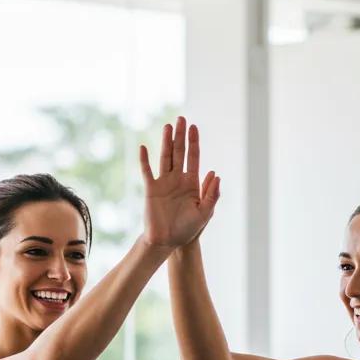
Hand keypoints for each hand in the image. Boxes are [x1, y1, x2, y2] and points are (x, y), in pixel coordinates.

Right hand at [140, 117, 220, 249]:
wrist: (168, 241)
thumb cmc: (187, 230)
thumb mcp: (205, 213)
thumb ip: (211, 195)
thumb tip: (215, 175)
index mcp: (192, 183)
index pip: (193, 157)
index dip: (194, 142)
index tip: (194, 128)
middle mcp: (177, 179)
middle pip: (179, 152)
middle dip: (181, 136)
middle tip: (181, 119)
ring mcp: (163, 183)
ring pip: (165, 157)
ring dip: (166, 142)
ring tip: (168, 126)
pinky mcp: (151, 189)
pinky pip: (147, 172)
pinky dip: (145, 160)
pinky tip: (144, 147)